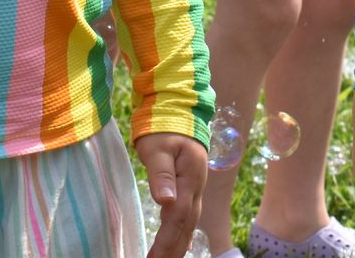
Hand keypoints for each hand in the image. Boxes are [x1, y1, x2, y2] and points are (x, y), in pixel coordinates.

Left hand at [134, 132, 206, 257]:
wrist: (179, 110)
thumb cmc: (163, 126)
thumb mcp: (158, 146)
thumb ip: (161, 173)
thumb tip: (165, 200)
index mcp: (190, 177)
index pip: (178, 216)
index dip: (166, 240)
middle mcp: (196, 187)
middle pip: (186, 225)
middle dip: (173, 250)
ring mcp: (195, 188)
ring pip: (189, 224)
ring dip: (178, 246)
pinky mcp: (189, 188)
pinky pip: (186, 217)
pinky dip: (181, 235)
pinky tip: (176, 245)